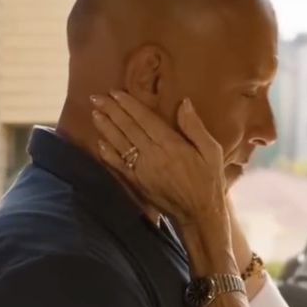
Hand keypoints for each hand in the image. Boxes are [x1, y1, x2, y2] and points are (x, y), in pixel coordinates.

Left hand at [91, 91, 226, 224]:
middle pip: (128, 128)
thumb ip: (195, 127)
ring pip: (119, 144)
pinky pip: (118, 165)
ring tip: (94, 113)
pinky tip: (100, 142)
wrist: (199, 213)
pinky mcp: (137, 183)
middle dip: (111, 111)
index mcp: (171, 144)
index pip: (145, 119)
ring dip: (106, 128)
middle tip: (96, 97)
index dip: (129, 105)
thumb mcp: (211, 151)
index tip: (116, 92)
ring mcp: (142, 169)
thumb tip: (184, 102)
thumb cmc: (208, 180)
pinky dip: (108, 153)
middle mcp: (153, 155)